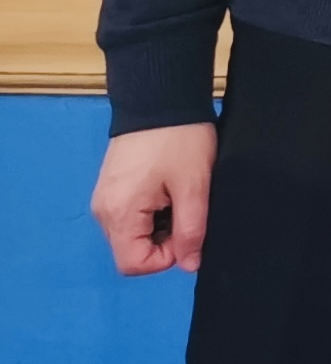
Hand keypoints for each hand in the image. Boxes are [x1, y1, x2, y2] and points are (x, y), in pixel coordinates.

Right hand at [90, 123, 215, 275]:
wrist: (160, 98)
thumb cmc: (179, 140)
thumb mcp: (194, 186)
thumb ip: (191, 230)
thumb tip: (190, 264)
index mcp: (119, 213)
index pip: (133, 264)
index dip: (165, 258)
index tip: (188, 232)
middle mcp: (103, 211)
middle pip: (132, 250)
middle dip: (164, 241)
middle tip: (186, 208)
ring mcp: (105, 198)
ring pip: (133, 233)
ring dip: (160, 225)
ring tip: (179, 195)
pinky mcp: (112, 187)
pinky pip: (131, 215)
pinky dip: (152, 212)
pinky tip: (169, 189)